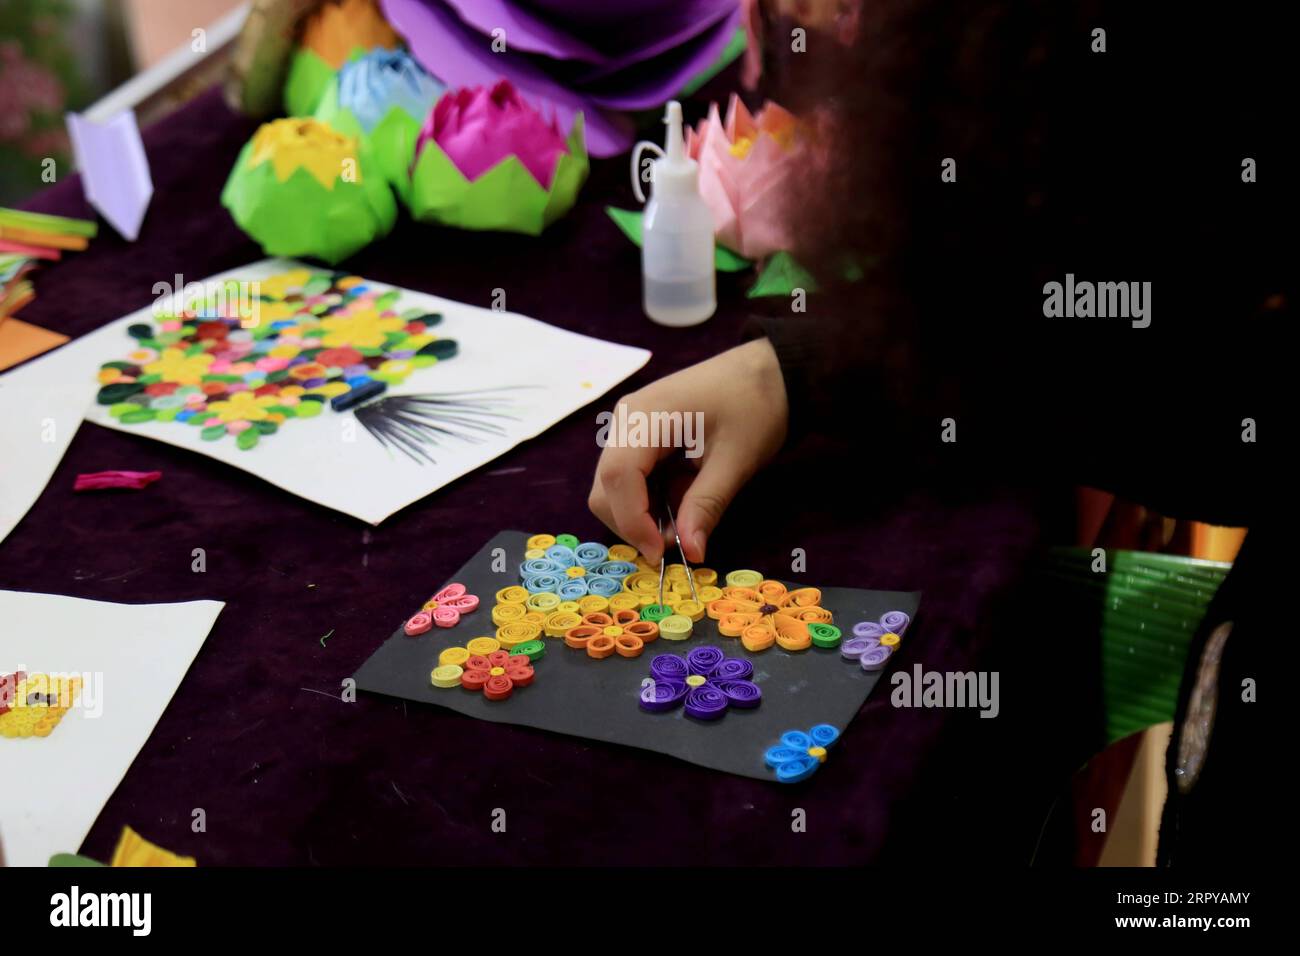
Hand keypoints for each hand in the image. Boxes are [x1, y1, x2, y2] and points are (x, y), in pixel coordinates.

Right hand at [588, 338, 788, 564]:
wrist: (768, 372)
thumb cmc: (755, 406)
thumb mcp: (736, 460)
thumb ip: (706, 506)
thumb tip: (690, 553)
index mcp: (645, 416)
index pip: (617, 477)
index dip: (633, 521)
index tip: (662, 552)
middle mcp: (626, 420)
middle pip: (605, 487)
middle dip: (633, 523)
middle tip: (676, 543)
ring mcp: (629, 426)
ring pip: (613, 487)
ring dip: (641, 514)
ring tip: (685, 520)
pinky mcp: (639, 436)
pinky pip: (630, 478)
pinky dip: (649, 500)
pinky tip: (681, 499)